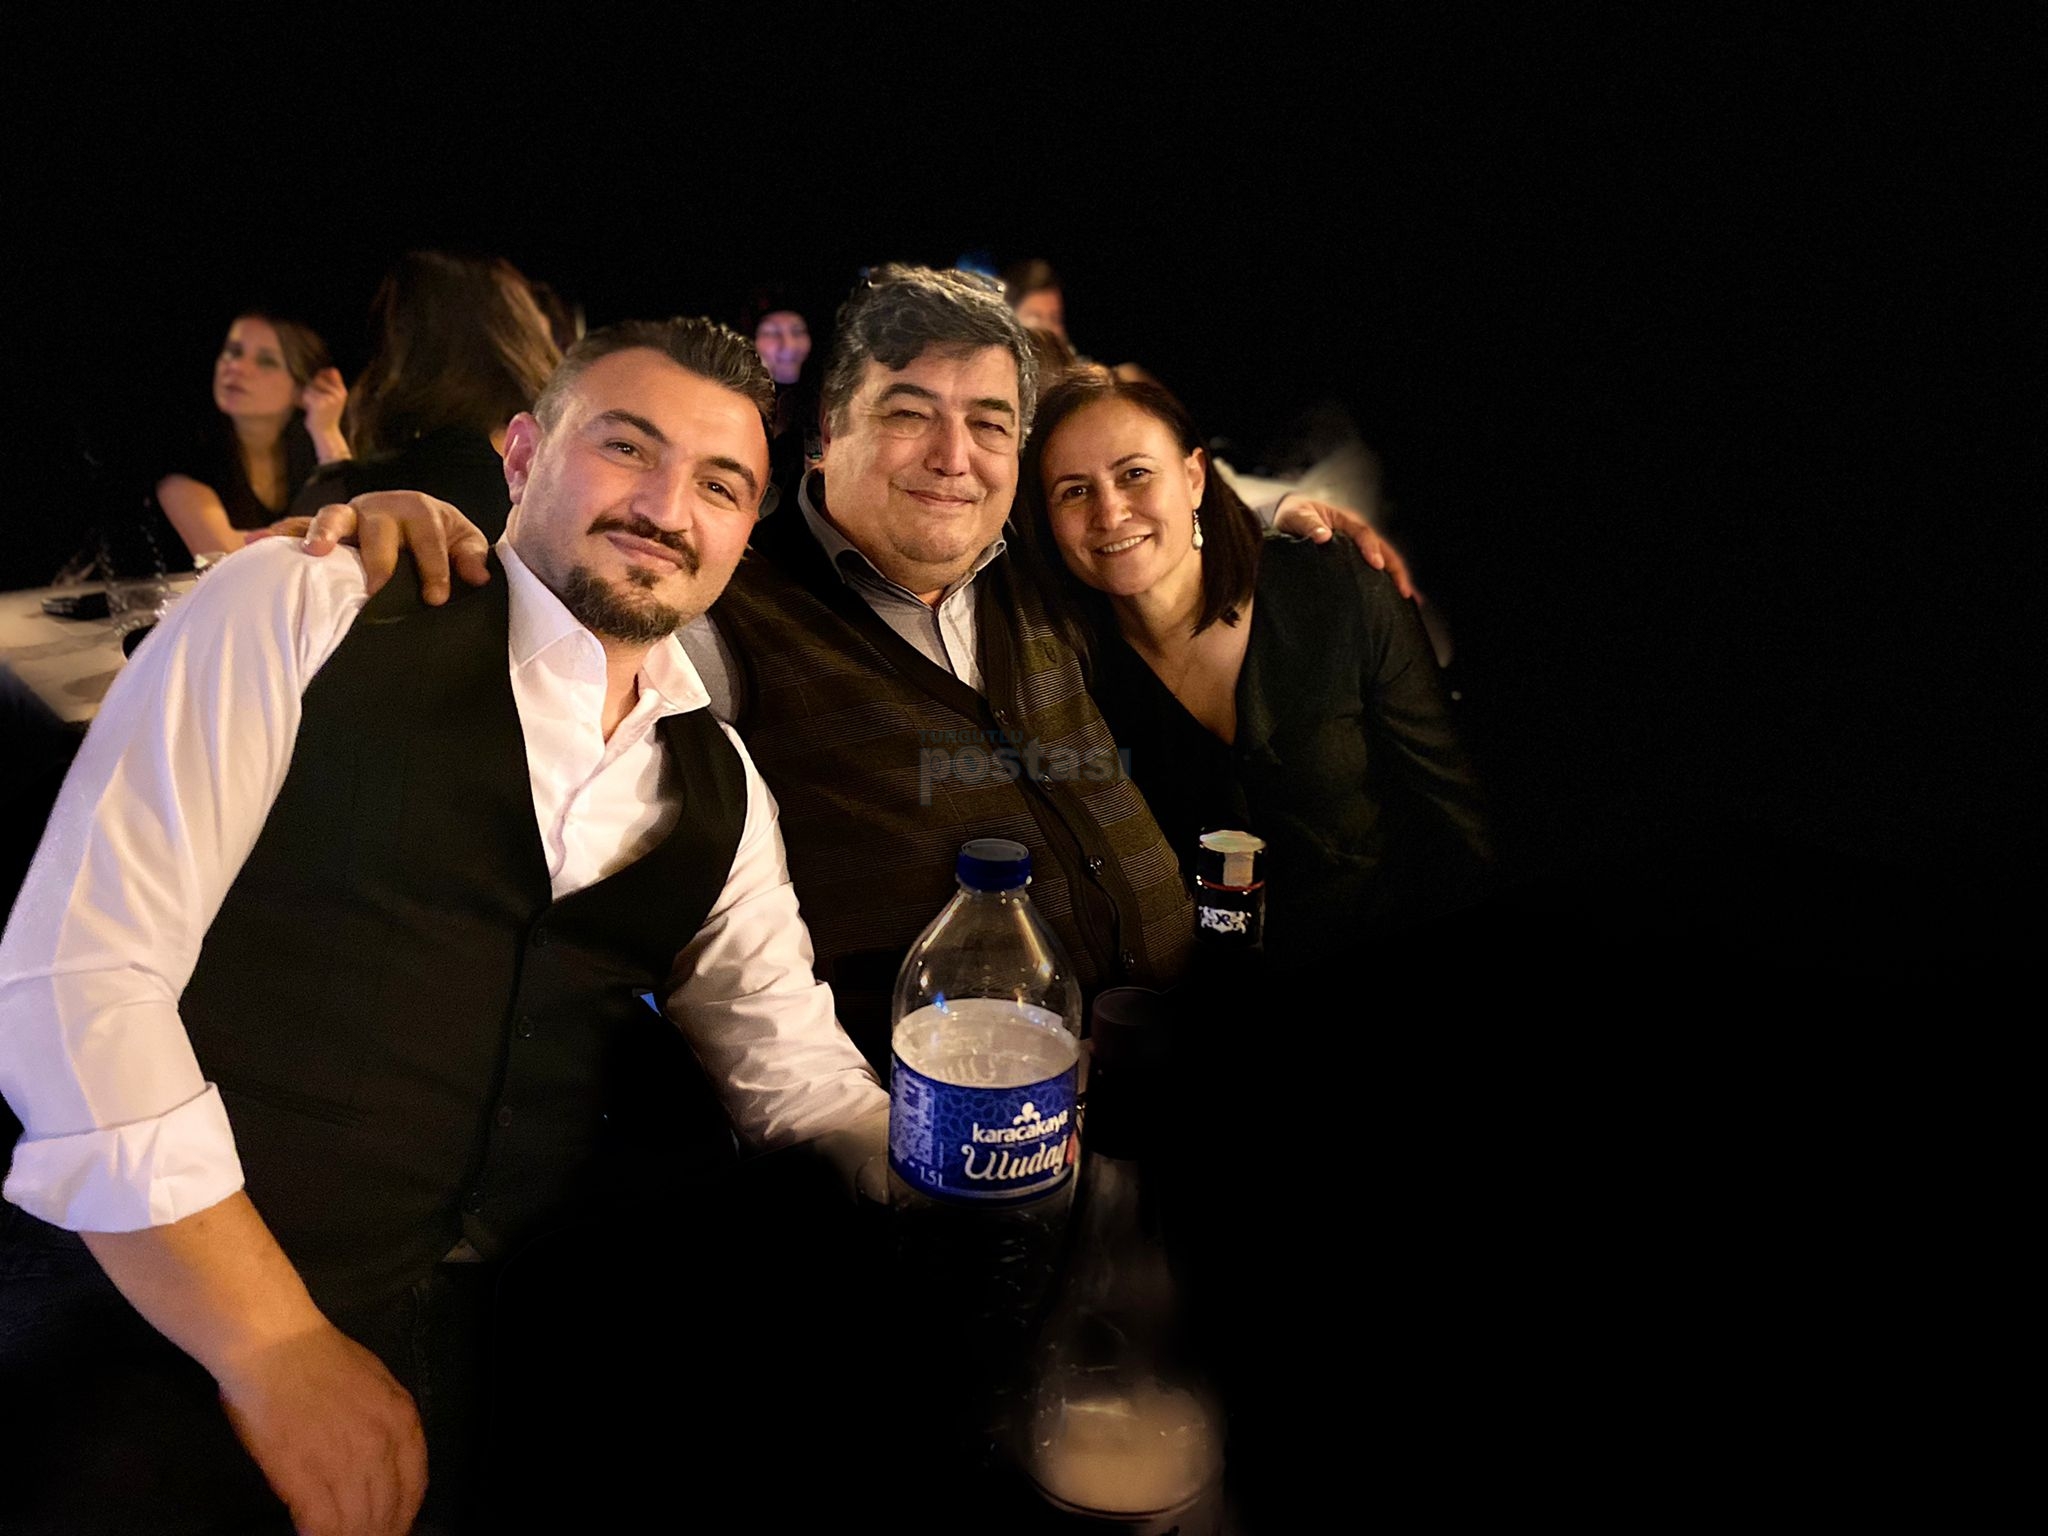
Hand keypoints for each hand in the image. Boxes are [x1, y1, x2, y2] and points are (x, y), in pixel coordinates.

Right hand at [216, 1321, 425, 1535]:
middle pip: (387, 1509)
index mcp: (402, 1420)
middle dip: (380, 1531)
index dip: (405, 1513)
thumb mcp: (377, 1383)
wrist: (275, 1347)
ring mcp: (343, 1462)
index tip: (396, 1527)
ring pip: (356, 1522)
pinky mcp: (303, 1476)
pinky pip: (321, 1523)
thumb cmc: (321, 1358)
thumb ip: (387, 1423)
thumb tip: (387, 1458)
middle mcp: (381, 1445)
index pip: (415, 1484)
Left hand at [298, 368, 348, 440]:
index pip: (332, 372)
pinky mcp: (320, 404)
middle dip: (313, 387)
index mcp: (342, 391)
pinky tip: (310, 409)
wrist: (326, 433)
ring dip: (308, 395)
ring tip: (313, 406)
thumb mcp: (333, 398)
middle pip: (318, 378)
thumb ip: (332, 384)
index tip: (318, 385)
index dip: (322, 374)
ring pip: (311, 387)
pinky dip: (305, 401)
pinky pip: (307, 395)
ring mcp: (330, 399)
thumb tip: (331, 369)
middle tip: (315, 399)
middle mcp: (338, 394)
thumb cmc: (326, 415)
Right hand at [298, 491, 493, 602]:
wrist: (419, 519)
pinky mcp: (327, 528)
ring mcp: (350, 517)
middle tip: (377, 585)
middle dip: (378, 556)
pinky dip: (279, 533)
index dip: (434, 567)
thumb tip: (479, 577)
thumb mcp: (464, 541)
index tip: (437, 597)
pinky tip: (256, 541)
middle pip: (376, 525)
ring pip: (333, 517)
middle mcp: (380, 508)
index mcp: (419, 509)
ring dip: (322, 532)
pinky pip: (298, 527)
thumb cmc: (443, 536)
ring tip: (314, 552)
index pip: (427, 537)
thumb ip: (471, 555)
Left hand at [1273, 496, 1415, 599]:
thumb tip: (1323, 536)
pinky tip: (1397, 601)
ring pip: (1385, 561)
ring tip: (1410, 600)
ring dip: (1398, 578)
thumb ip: (1308, 524)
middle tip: (1404, 590)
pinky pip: (1375, 571)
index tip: (1377, 565)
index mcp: (1346, 521)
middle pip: (1384, 549)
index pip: (1364, 533)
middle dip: (1396, 569)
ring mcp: (1359, 547)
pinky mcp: (1355, 559)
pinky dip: (1388, 584)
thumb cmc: (1294, 515)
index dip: (1371, 548)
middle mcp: (1358, 533)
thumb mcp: (1296, 516)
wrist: (1292, 516)